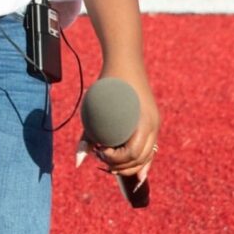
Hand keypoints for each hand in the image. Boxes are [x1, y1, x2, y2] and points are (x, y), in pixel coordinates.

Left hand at [76, 65, 159, 187]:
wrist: (125, 61)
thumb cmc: (108, 83)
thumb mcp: (95, 108)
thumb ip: (87, 136)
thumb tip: (78, 163)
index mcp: (142, 121)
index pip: (132, 154)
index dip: (116, 160)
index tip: (100, 153)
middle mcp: (153, 125)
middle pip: (140, 159)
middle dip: (122, 166)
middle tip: (102, 159)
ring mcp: (155, 124)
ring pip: (147, 157)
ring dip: (131, 166)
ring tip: (111, 163)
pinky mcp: (153, 122)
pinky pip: (151, 148)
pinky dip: (142, 161)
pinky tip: (135, 172)